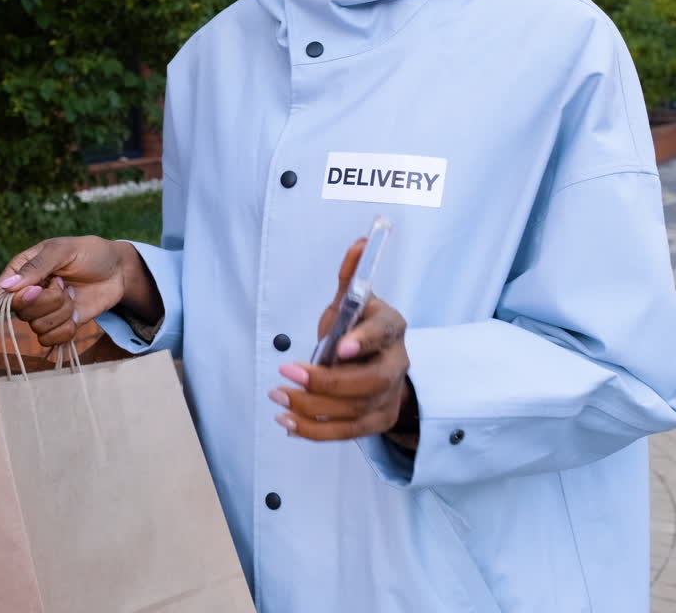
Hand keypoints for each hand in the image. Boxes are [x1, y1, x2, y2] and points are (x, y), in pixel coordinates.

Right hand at [0, 236, 161, 346]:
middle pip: (20, 313)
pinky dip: (66, 330)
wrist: (118, 270)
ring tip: (72, 295)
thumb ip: (36, 266)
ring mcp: (43, 312)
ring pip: (37, 328)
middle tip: (64, 283)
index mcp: (21, 271)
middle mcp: (28, 294)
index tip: (37, 288)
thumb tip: (6, 286)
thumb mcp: (63, 250)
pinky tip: (76, 313)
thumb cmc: (89, 252)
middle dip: (48, 301)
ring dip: (61, 313)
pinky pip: (50, 341)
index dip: (15, 298)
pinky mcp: (59, 325)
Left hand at [269, 239, 414, 446]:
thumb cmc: (360, 328)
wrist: (380, 363)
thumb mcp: (353, 301)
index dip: (363, 340)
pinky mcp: (376, 420)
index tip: (339, 346)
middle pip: (370, 381)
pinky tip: (287, 422)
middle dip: (326, 382)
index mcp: (391, 327)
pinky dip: (315, 431)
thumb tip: (360, 244)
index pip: (383, 333)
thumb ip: (351, 277)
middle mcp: (397, 364)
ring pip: (355, 410)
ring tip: (278, 396)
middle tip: (286, 373)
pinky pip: (347, 432)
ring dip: (312, 407)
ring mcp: (389, 396)